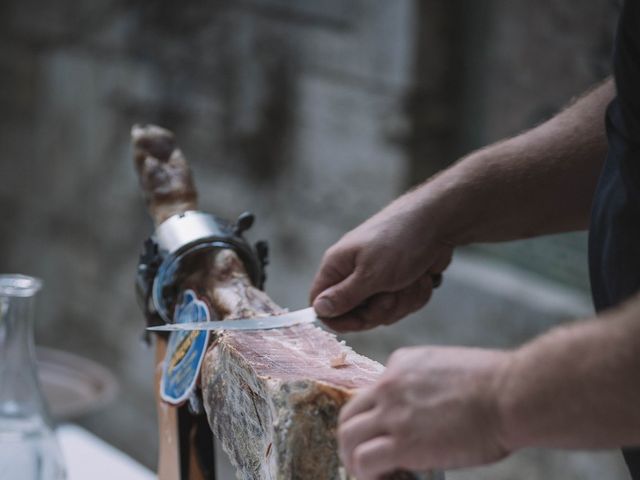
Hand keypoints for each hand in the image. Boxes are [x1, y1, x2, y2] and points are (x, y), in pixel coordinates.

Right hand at [309, 200, 452, 331]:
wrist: (439, 223)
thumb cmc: (400, 242)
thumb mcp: (370, 274)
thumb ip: (343, 296)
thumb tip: (317, 310)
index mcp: (338, 266)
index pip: (321, 304)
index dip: (338, 319)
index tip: (360, 320)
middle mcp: (355, 273)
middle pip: (357, 314)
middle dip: (381, 309)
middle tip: (391, 291)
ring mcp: (379, 278)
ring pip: (385, 312)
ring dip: (403, 300)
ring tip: (411, 278)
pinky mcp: (401, 281)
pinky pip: (404, 304)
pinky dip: (416, 294)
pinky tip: (422, 277)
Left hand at [338, 346, 510, 477]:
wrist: (511, 394)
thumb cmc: (496, 384)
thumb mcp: (448, 368)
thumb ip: (426, 384)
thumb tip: (424, 413)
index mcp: (401, 364)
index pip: (373, 393)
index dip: (374, 418)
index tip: (383, 435)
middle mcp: (389, 384)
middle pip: (350, 414)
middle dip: (351, 438)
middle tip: (361, 456)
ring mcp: (393, 413)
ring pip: (348, 437)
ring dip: (353, 458)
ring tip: (366, 473)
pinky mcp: (402, 443)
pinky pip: (364, 461)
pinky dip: (365, 474)